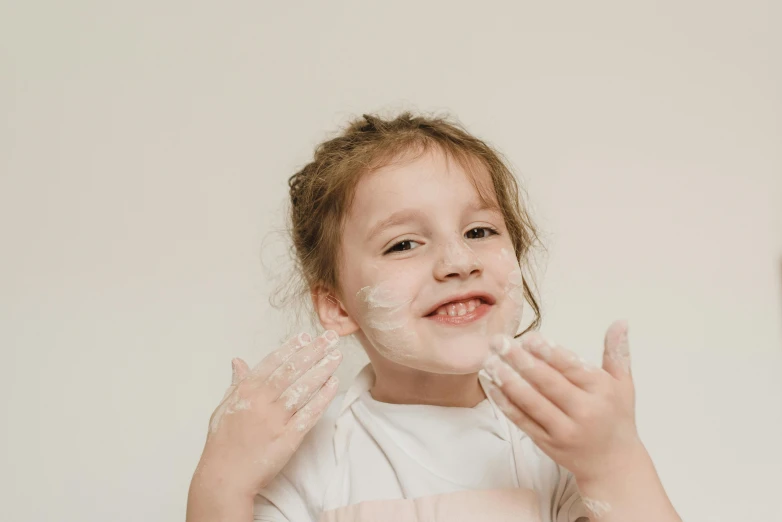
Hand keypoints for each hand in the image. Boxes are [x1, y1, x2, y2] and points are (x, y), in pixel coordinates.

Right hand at [191, 330, 342, 501]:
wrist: (224, 478)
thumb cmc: (222, 445)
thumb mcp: (224, 408)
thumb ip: (236, 383)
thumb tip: (239, 361)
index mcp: (245, 392)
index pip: (272, 363)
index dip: (291, 348)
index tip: (306, 336)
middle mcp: (261, 402)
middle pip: (292, 370)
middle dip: (313, 351)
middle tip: (330, 338)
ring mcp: (276, 420)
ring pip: (303, 388)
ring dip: (322, 370)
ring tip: (336, 356)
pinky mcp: (288, 438)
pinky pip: (309, 414)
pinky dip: (322, 398)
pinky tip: (333, 384)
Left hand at [482, 320, 642, 483]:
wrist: (614, 465)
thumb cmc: (617, 418)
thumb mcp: (624, 384)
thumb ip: (617, 352)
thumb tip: (620, 321)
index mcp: (601, 391)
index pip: (571, 367)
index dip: (548, 352)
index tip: (528, 337)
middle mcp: (584, 411)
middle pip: (547, 382)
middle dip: (520, 360)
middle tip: (499, 342)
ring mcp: (564, 430)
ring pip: (531, 402)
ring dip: (507, 380)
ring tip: (489, 361)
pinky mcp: (548, 444)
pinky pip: (522, 421)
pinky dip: (505, 403)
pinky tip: (492, 386)